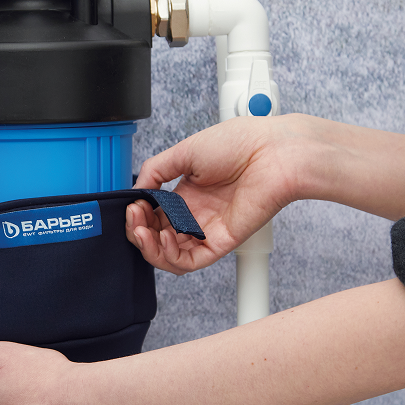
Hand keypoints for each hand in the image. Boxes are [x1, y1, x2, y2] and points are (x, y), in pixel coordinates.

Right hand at [128, 115, 309, 273]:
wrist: (273, 151)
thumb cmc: (240, 143)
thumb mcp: (184, 151)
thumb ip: (155, 170)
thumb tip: (135, 191)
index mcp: (187, 193)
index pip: (153, 215)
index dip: (138, 215)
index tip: (131, 206)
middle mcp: (196, 213)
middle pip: (158, 237)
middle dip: (138, 231)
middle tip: (133, 219)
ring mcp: (207, 229)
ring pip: (170, 255)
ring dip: (149, 248)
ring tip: (141, 232)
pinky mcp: (221, 242)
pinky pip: (191, 261)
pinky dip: (170, 256)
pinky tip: (163, 238)